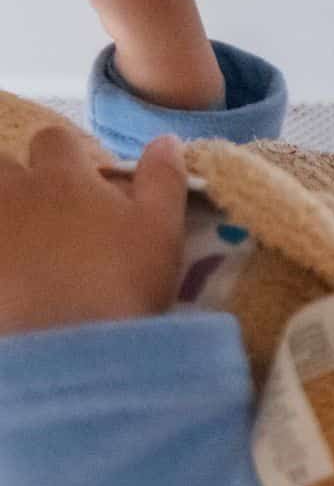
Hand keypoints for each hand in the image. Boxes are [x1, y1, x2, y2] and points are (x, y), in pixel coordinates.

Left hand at [0, 127, 187, 336]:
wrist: (67, 346)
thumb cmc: (122, 282)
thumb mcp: (161, 230)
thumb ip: (164, 180)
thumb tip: (166, 139)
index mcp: (63, 176)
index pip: (58, 140)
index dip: (72, 157)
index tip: (88, 185)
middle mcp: (14, 190)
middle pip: (4, 164)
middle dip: (22, 179)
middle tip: (48, 217)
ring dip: (8, 211)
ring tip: (26, 243)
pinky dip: (3, 251)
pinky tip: (15, 273)